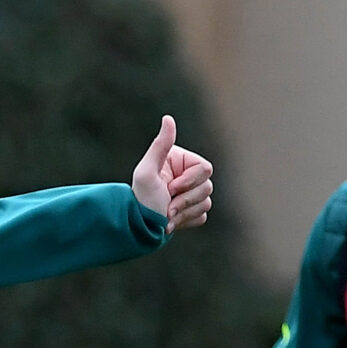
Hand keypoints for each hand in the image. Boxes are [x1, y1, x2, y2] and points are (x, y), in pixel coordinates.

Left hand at [130, 115, 213, 231]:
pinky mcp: (193, 211)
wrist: (139, 228)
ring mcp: (191, 194)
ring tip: (166, 215)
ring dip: (184, 212)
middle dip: (185, 200)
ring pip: (206, 202)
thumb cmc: (142, 200)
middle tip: (166, 206)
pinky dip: (186, 220)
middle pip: (208, 187)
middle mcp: (187, 175)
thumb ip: (160, 145)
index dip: (189, 182)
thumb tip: (168, 118)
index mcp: (180, 162)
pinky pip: (202, 216)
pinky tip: (171, 221)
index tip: (169, 188)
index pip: (205, 169)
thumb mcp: (147, 171)